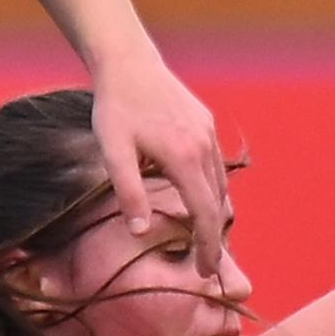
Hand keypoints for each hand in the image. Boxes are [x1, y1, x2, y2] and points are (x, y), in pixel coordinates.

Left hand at [90, 56, 232, 265]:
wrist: (128, 62)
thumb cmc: (116, 107)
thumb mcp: (113, 151)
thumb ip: (129, 192)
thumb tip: (140, 232)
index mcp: (184, 157)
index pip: (205, 214)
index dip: (207, 247)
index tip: (205, 272)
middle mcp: (204, 148)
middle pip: (219, 205)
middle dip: (215, 239)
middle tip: (207, 267)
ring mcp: (209, 135)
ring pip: (221, 187)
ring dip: (215, 216)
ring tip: (205, 240)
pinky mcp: (206, 126)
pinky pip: (217, 168)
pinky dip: (213, 192)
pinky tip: (201, 201)